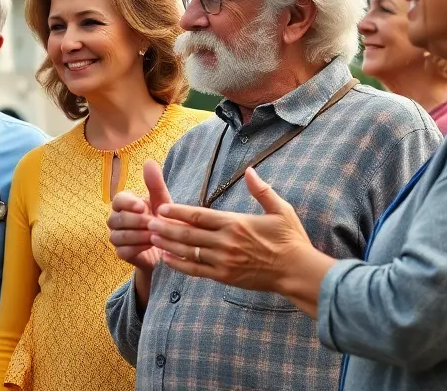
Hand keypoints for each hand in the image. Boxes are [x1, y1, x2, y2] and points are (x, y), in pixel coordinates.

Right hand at [108, 160, 176, 272]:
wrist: (166, 246)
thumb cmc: (162, 219)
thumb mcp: (162, 201)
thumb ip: (155, 183)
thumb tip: (149, 161)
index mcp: (124, 204)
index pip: (118, 199)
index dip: (128, 203)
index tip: (143, 207)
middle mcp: (116, 218)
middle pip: (117, 219)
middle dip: (136, 222)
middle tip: (154, 224)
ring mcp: (116, 236)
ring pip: (119, 235)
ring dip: (138, 235)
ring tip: (155, 235)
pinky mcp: (121, 252)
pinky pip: (123, 250)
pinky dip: (137, 248)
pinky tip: (151, 245)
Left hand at [148, 167, 313, 292]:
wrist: (298, 272)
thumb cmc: (290, 240)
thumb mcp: (281, 210)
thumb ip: (262, 190)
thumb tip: (250, 170)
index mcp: (235, 223)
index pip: (199, 216)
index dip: (178, 212)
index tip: (162, 207)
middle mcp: (226, 242)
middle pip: (188, 234)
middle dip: (166, 227)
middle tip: (148, 222)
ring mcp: (224, 261)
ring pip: (189, 252)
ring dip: (169, 244)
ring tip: (152, 237)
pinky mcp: (226, 277)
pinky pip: (197, 271)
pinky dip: (180, 265)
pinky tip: (167, 259)